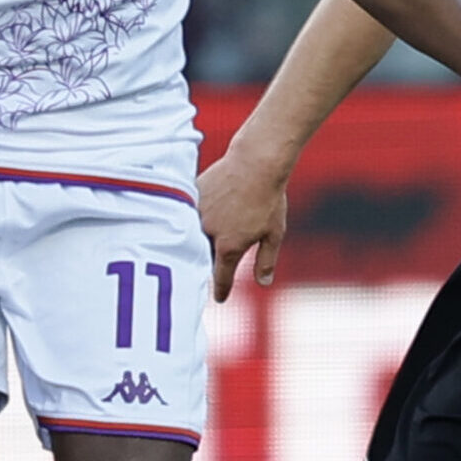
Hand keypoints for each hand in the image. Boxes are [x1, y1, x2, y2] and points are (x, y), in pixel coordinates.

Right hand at [199, 149, 288, 300]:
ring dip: (195, 241)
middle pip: (202, 257)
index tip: (220, 298)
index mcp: (229, 247)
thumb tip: (263, 284)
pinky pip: (187, 213)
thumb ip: (265, 261)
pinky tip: (194, 218)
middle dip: (206, 265)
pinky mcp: (191, 196)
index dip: (221, 290)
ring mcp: (196, 213)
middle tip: (208, 273)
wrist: (256, 162)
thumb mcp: (273, 233)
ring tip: (197, 245)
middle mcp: (208, 233)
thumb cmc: (268, 198)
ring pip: (191, 235)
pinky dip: (191, 218)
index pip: (220, 277)